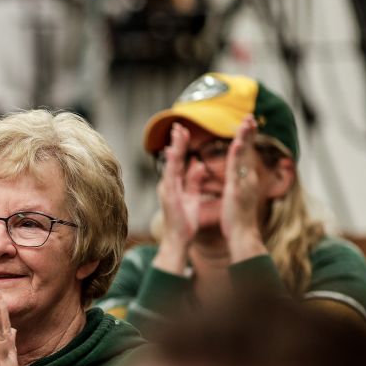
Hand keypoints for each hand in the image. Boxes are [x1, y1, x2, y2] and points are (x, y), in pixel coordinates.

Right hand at [156, 122, 199, 250]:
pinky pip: (172, 175)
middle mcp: (167, 185)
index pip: (178, 161)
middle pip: (172, 159)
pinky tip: (175, 152)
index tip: (183, 131)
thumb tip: (198, 164)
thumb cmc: (184, 222)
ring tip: (177, 133)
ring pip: (171, 164)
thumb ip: (194, 180)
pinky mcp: (169, 195)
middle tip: (178, 125)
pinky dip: (174, 163)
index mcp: (174, 185)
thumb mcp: (192, 197)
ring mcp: (167, 189)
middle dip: (176, 142)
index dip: (180, 146)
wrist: (177, 240)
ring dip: (175, 148)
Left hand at [220, 115, 266, 258]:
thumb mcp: (238, 197)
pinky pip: (236, 170)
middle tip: (250, 116)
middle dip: (249, 133)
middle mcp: (248, 179)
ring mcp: (244, 184)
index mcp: (245, 180)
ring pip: (244, 156)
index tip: (247, 124)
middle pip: (248, 151)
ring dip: (246, 138)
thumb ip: (240, 185)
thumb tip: (241, 179)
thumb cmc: (237, 219)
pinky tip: (237, 144)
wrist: (242, 235)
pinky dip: (238, 156)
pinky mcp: (237, 190)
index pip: (246, 155)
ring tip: (247, 122)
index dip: (247, 139)